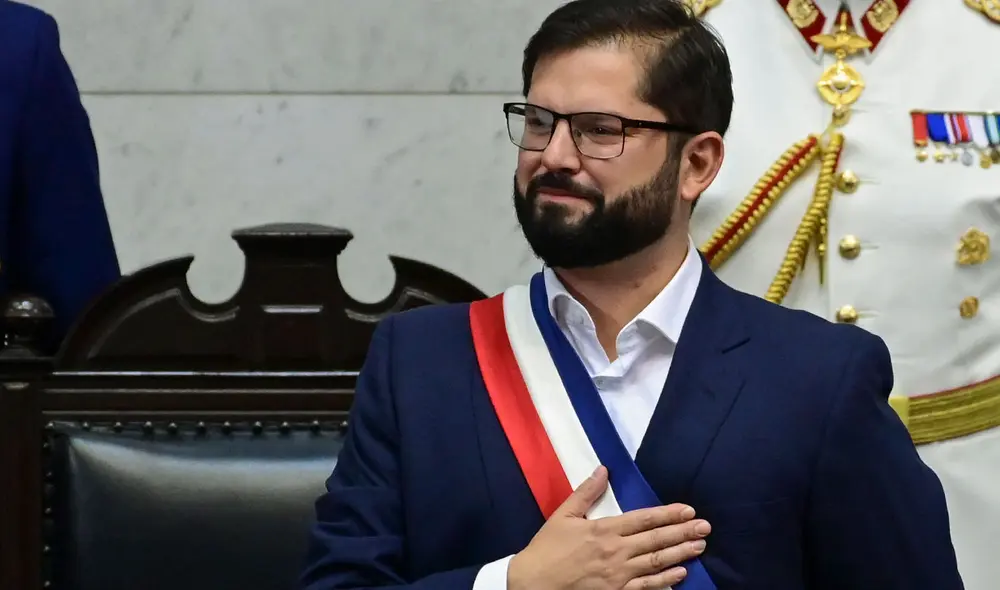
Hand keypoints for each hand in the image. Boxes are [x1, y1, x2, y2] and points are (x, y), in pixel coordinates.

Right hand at [507, 466, 710, 589]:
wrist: (533, 584)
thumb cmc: (547, 549)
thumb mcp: (563, 516)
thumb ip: (585, 493)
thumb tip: (603, 470)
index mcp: (603, 530)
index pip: (643, 519)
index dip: (668, 514)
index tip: (688, 510)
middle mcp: (616, 552)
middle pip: (656, 540)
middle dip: (683, 532)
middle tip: (705, 527)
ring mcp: (618, 576)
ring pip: (656, 564)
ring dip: (680, 554)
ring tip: (699, 547)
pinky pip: (646, 588)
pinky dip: (665, 581)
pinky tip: (680, 575)